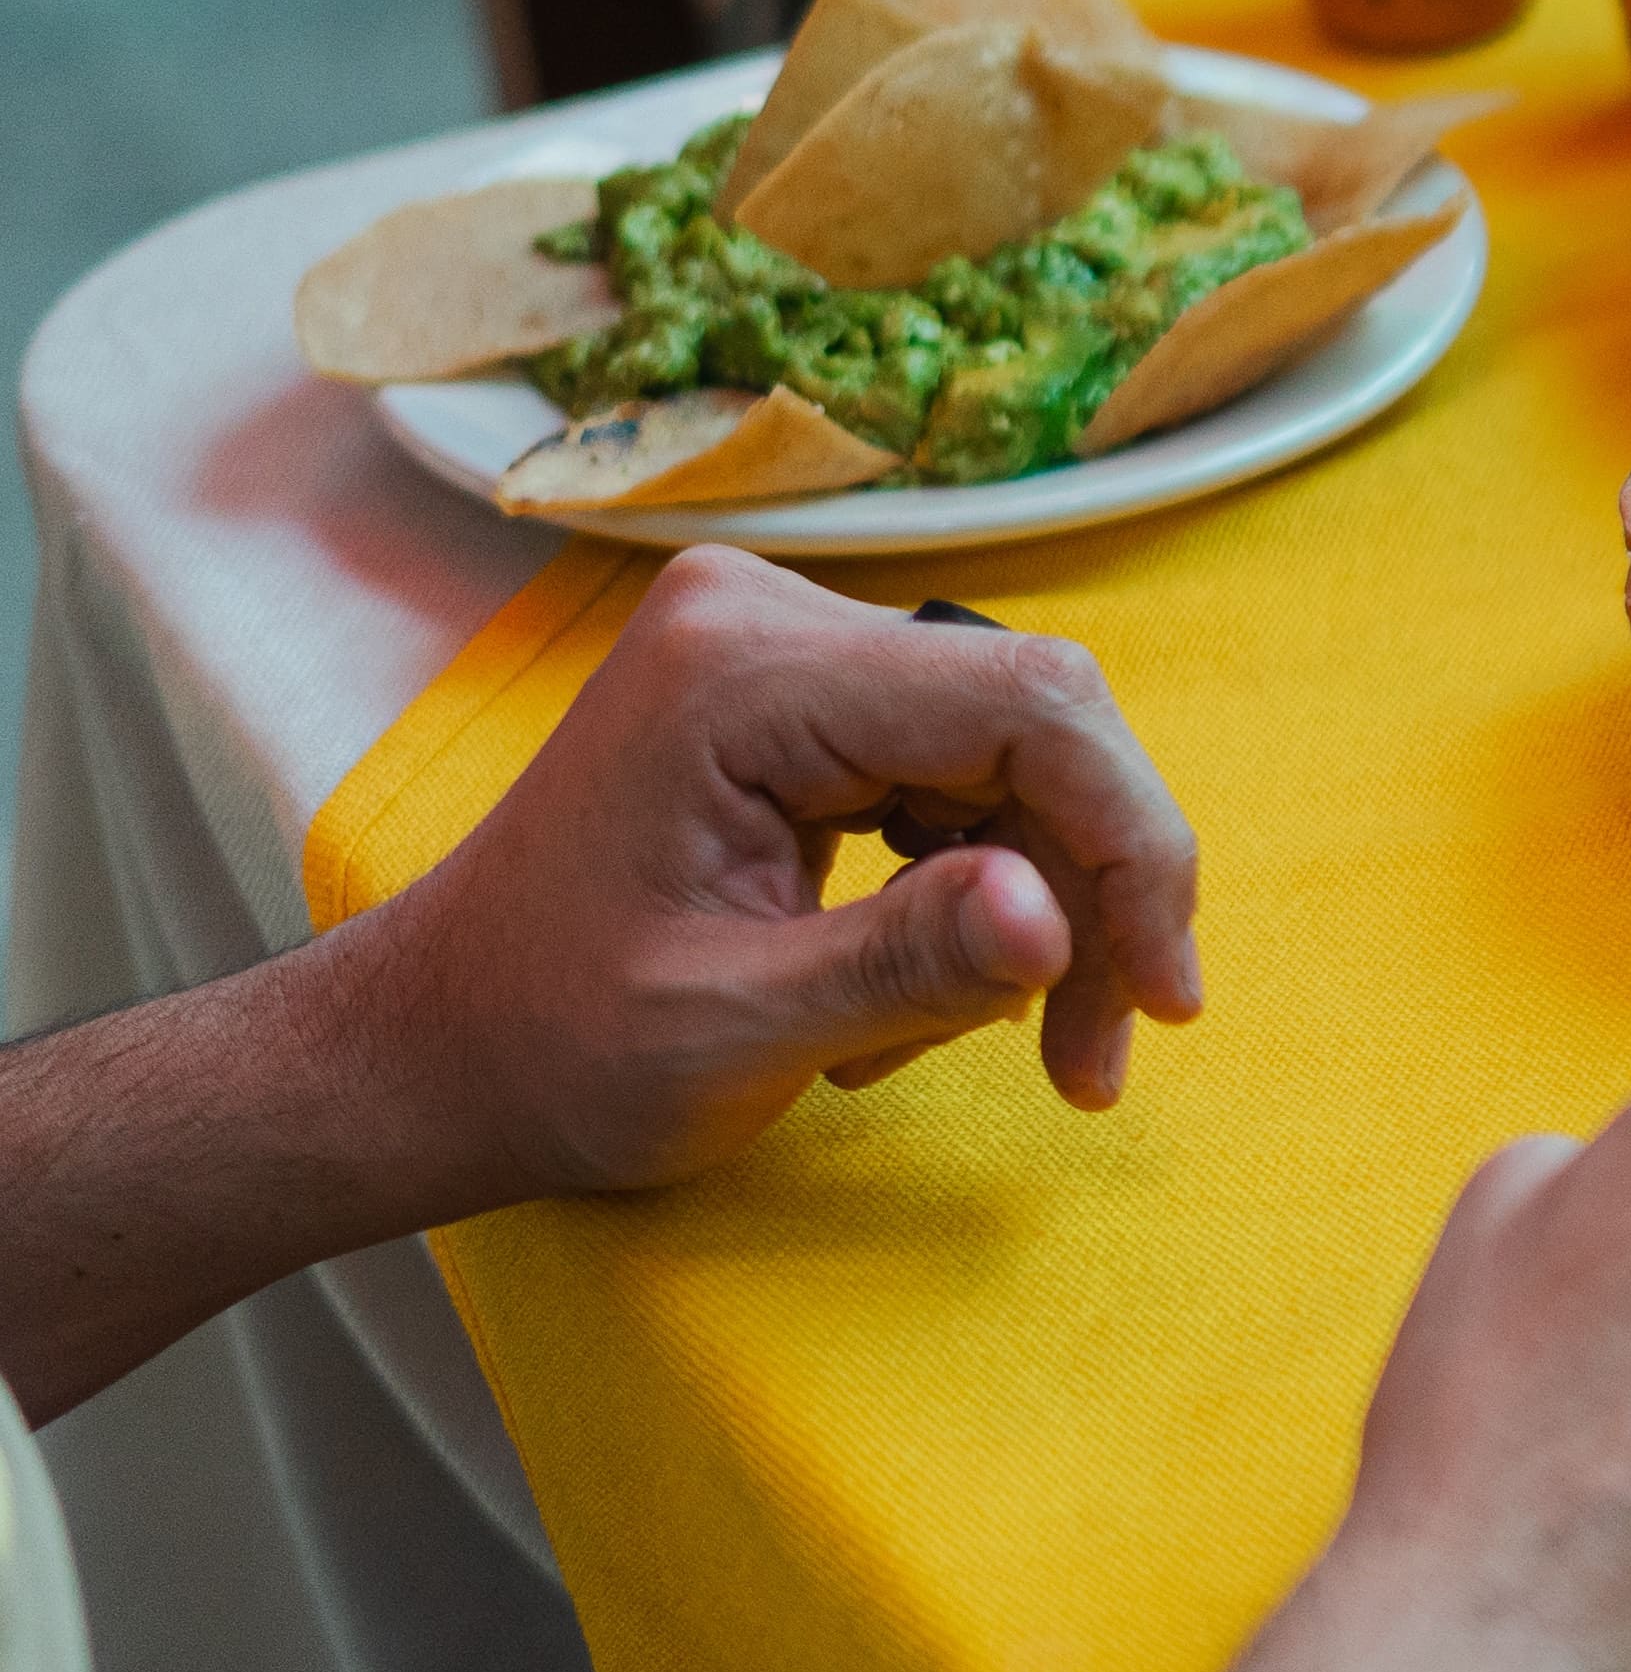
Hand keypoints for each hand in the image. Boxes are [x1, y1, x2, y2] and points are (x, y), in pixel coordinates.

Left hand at [347, 544, 1208, 1200]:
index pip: (1027, 705)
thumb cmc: (545, 1049)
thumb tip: (1065, 920)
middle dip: (1092, 893)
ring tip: (993, 1042)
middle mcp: (770, 619)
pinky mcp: (797, 701)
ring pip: (1015, 758)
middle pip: (1036, 725)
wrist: (425, 1052)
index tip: (1163, 993)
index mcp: (742, 670)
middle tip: (1099, 1052)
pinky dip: (981, 890)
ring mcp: (782, 651)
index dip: (1133, 843)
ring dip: (1042, 906)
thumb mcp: (727, 1032)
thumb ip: (908, 964)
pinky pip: (960, 775)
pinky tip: (923, 990)